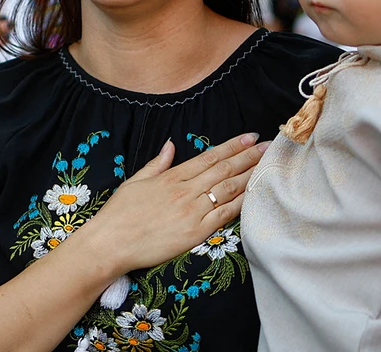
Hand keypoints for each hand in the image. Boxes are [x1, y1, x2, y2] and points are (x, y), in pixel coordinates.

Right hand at [81, 134, 269, 274]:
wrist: (111, 243)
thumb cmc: (119, 213)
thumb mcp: (135, 181)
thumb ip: (157, 163)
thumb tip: (171, 144)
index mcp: (172, 177)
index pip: (209, 157)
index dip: (232, 146)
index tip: (250, 137)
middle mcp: (186, 191)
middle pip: (224, 169)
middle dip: (249, 156)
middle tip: (269, 146)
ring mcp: (192, 211)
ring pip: (229, 189)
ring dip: (251, 175)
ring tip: (268, 165)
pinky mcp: (196, 232)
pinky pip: (225, 215)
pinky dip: (242, 203)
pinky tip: (256, 194)